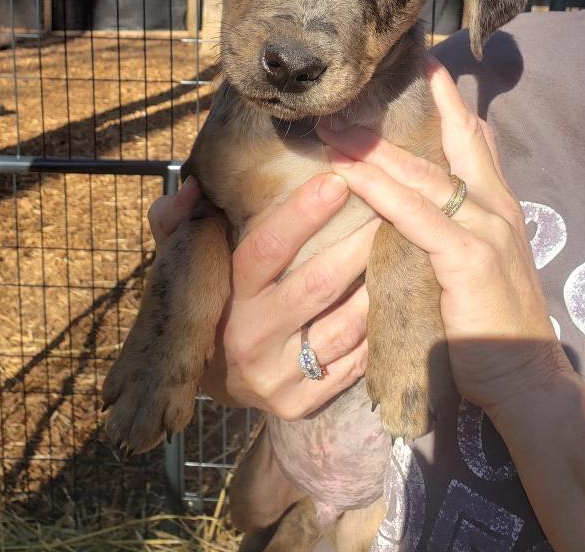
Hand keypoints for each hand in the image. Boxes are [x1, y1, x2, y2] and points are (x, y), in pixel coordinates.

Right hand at [147, 173, 379, 418]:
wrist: (217, 383)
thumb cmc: (213, 303)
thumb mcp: (186, 265)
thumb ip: (177, 221)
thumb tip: (193, 187)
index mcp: (229, 296)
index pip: (265, 248)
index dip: (302, 214)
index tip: (337, 180)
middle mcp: (251, 337)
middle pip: (315, 285)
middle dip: (357, 245)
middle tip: (391, 210)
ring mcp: (278, 376)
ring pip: (343, 326)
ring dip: (378, 285)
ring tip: (407, 250)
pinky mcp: (302, 403)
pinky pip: (353, 362)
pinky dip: (379, 329)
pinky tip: (400, 299)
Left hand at [316, 57, 572, 417]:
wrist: (527, 379)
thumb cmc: (494, 326)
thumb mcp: (478, 265)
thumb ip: (455, 229)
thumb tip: (418, 207)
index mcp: (499, 206)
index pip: (474, 139)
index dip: (449, 102)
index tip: (425, 68)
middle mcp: (495, 206)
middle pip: (447, 142)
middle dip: (404, 111)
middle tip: (361, 87)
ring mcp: (484, 228)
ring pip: (420, 174)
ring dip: (371, 149)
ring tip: (332, 128)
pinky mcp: (467, 256)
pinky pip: (412, 214)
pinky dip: (378, 190)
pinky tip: (349, 173)